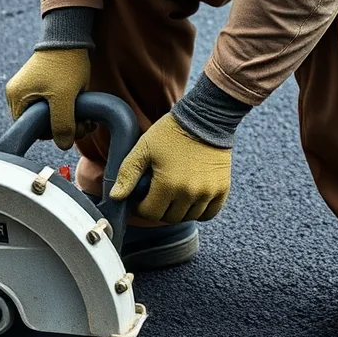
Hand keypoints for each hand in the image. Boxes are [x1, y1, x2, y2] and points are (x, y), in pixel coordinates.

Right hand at [5, 48, 91, 149]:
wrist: (71, 37)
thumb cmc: (65, 63)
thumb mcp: (64, 97)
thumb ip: (62, 124)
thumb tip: (62, 145)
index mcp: (16, 97)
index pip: (30, 130)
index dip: (50, 133)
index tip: (69, 127)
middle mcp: (20, 96)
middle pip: (41, 126)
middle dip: (64, 128)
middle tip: (83, 124)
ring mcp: (31, 91)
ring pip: (51, 119)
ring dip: (70, 122)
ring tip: (86, 118)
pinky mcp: (44, 88)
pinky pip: (55, 109)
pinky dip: (70, 112)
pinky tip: (83, 111)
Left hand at [111, 113, 231, 222]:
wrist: (205, 118)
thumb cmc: (171, 132)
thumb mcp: (143, 148)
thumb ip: (127, 174)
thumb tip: (115, 197)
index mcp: (168, 184)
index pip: (150, 214)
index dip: (141, 208)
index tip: (141, 199)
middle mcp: (189, 193)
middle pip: (169, 218)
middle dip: (159, 209)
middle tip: (156, 195)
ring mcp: (208, 193)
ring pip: (189, 217)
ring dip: (178, 211)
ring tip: (173, 195)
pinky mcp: (222, 189)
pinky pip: (209, 214)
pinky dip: (199, 211)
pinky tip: (191, 200)